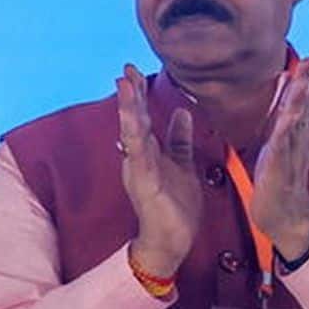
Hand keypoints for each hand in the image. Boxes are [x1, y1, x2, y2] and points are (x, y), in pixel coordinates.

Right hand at [116, 65, 202, 278]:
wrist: (171, 239)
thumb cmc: (176, 206)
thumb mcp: (182, 164)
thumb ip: (179, 140)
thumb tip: (182, 112)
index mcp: (149, 152)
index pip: (143, 118)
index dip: (139, 95)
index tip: (135, 72)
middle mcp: (139, 157)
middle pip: (134, 120)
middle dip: (131, 95)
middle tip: (126, 69)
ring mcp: (139, 168)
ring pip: (133, 132)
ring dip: (129, 108)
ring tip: (126, 84)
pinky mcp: (143, 180)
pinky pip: (139, 153)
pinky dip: (135, 134)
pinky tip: (133, 119)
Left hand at [246, 59, 308, 259]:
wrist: (284, 216)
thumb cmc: (278, 180)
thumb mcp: (278, 146)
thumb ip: (282, 123)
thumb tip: (282, 101)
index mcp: (296, 137)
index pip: (304, 106)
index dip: (307, 83)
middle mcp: (298, 143)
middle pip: (305, 110)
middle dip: (308, 85)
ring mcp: (291, 156)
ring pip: (297, 124)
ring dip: (301, 102)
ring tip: (303, 81)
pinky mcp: (281, 170)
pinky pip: (285, 149)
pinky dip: (287, 132)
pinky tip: (289, 118)